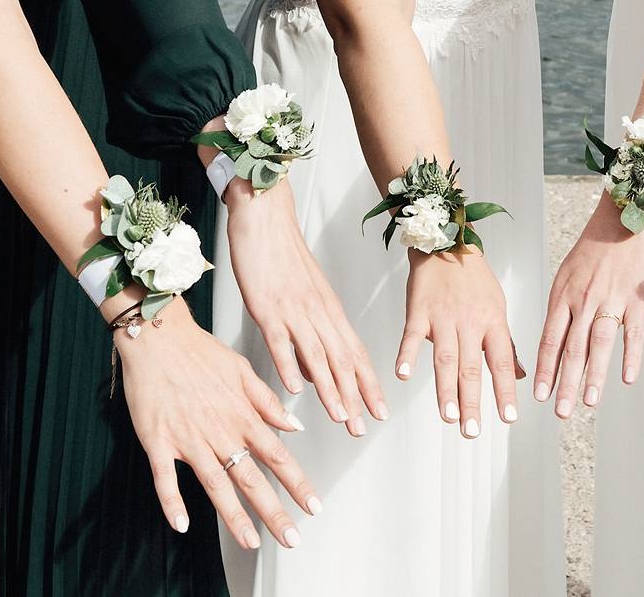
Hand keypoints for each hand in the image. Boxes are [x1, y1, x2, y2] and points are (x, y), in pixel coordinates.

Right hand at [114, 298, 320, 548]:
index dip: (296, 483)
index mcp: (242, 415)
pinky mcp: (158, 442)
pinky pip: (165, 478)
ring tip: (250, 542)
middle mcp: (220, 432)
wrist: (158, 338)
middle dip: (273, 511)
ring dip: (233, 516)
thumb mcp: (242, 370)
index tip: (313, 506)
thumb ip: (268, 402)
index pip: (277, 456)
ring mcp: (189, 439)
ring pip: (215, 485)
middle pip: (251, 478)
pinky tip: (182, 525)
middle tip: (291, 538)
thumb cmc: (199, 352)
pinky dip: (172, 502)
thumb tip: (295, 425)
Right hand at [226, 175, 386, 435]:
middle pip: (342, 360)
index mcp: (329, 309)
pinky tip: (295, 388)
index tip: (378, 412)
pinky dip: (288, 364)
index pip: (355, 353)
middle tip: (363, 428)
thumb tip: (316, 375)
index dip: (367, 384)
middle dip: (355, 396)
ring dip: (330, 389)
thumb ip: (313, 334)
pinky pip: (280, 339)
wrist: (264, 216)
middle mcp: (318, 312)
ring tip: (340, 417)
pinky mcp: (267, 305)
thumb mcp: (304, 296)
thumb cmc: (281, 256)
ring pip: (317, 355)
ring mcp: (294, 309)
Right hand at [397, 247, 521, 436]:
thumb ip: (506, 344)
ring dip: (445, 389)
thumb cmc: (474, 279)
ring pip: (445, 358)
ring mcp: (443, 317)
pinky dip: (407, 355)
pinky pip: (412, 335)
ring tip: (448, 416)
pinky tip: (403, 375)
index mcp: (492, 322)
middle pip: (471, 368)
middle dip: (472, 402)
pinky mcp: (418, 310)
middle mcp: (469, 322)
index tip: (508, 418)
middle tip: (471, 431)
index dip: (505, 391)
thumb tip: (518, 376)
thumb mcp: (498, 308)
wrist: (446, 243)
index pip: (501, 362)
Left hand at [533, 199, 643, 415]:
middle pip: (572, 348)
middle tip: (561, 412)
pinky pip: (634, 332)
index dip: (544, 369)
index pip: (550, 339)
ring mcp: (611, 299)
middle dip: (565, 383)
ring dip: (594, 376)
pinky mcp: (638, 299)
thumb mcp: (568, 274)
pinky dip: (631, 356)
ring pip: (599, 344)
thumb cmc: (596, 247)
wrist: (626, 216)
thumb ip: (563, 308)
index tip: (538, 395)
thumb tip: (555, 341)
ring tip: (589, 403)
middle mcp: (584, 299)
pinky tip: (627, 378)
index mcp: (563, 295)